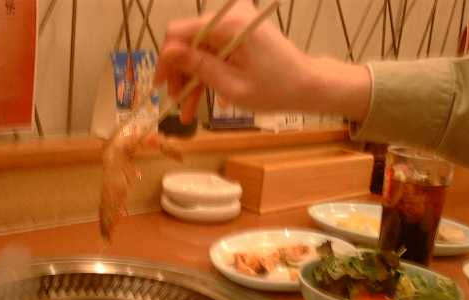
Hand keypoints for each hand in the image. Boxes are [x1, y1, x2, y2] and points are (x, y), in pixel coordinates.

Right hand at [154, 1, 370, 123]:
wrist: (308, 85)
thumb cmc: (275, 90)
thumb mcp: (231, 86)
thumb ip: (198, 67)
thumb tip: (167, 55)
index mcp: (227, 24)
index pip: (178, 34)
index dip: (166, 61)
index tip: (160, 88)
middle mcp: (229, 16)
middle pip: (187, 42)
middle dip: (180, 75)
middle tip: (176, 104)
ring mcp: (234, 23)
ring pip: (198, 50)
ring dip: (192, 80)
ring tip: (189, 113)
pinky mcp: (238, 33)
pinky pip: (213, 51)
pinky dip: (207, 74)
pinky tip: (207, 100)